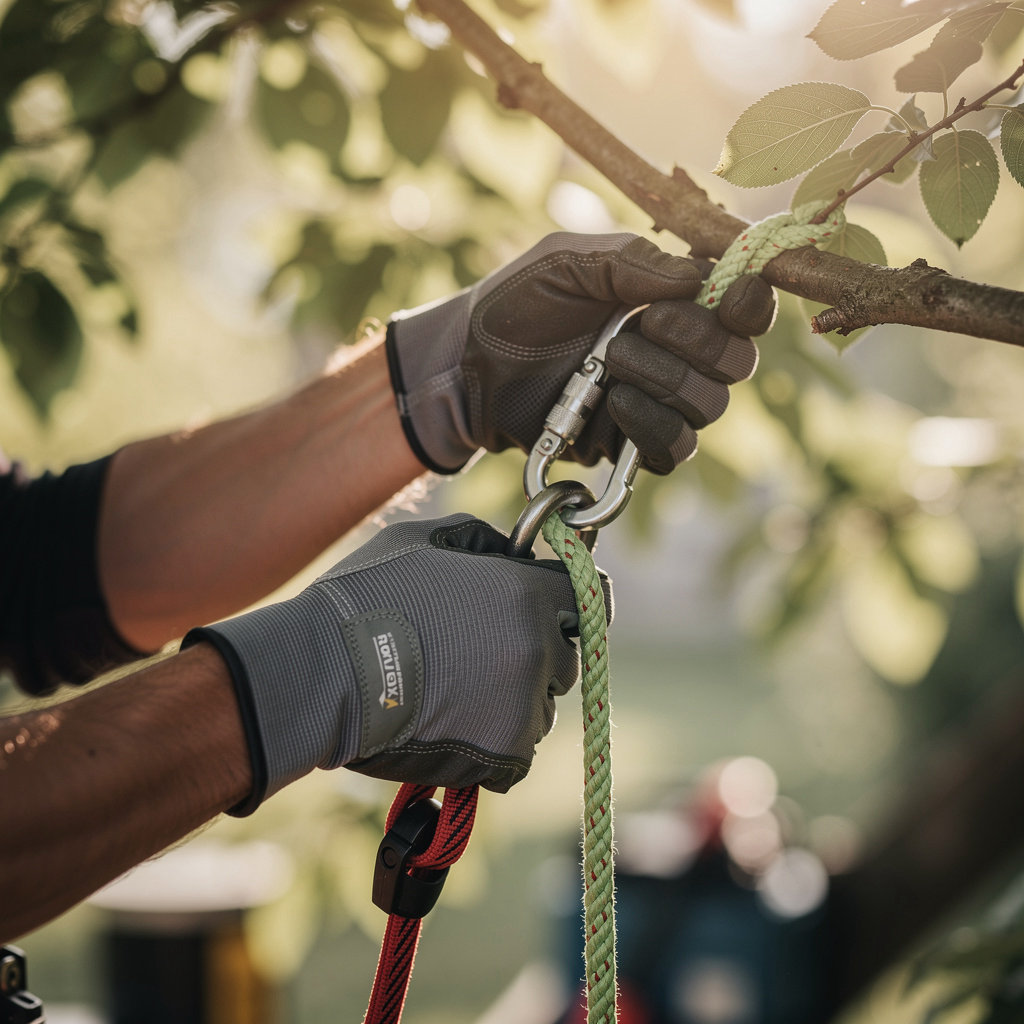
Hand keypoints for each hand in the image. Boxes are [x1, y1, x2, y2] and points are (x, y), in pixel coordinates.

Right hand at [186, 514, 607, 812]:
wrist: (321, 675)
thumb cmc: (365, 597)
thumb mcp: (422, 540)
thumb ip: (481, 541)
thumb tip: (511, 552)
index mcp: (525, 595)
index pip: (585, 595)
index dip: (565, 598)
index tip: (546, 605)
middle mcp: (537, 652)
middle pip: (565, 655)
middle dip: (536, 651)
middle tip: (480, 652)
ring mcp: (524, 708)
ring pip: (542, 706)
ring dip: (514, 701)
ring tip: (455, 691)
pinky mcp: (502, 756)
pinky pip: (519, 753)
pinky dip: (495, 746)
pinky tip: (453, 724)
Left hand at [387, 232, 774, 475]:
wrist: (469, 367)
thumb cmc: (517, 305)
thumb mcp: (567, 263)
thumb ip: (631, 261)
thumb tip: (699, 276)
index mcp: (674, 300)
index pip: (744, 307)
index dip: (750, 304)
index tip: (730, 296)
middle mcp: (679, 353)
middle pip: (737, 361)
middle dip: (700, 341)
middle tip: (648, 324)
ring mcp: (659, 401)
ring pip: (710, 406)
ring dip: (668, 380)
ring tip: (612, 361)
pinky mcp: (633, 444)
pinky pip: (676, 448)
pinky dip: (652, 426)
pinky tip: (615, 403)